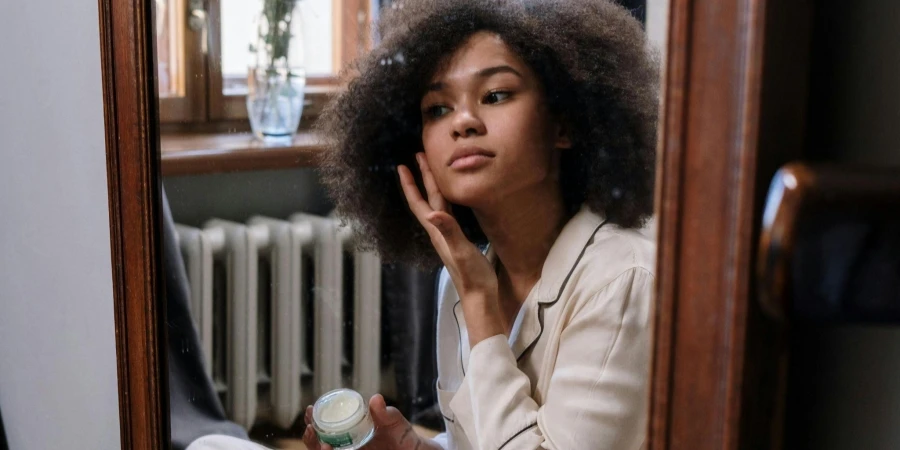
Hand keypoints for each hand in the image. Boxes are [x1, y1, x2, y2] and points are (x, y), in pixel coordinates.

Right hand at [302, 394, 440, 449]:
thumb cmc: (403, 436)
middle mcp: (346, 447)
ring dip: (317, 449)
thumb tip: (375, 398)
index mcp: (350, 433)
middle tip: (309, 428)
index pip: (325, 428)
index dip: (313, 421)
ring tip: (322, 445)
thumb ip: (386, 413)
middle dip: (310, 438)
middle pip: (319, 445)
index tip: (309, 411)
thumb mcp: (394, 422)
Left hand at [398, 153, 504, 344]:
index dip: (411, 185)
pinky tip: (452, 199)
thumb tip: (432, 213)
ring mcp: (448, 237)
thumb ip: (448, 231)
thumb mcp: (461, 251)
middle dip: (422, 178)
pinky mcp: (459, 241)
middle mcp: (439, 232)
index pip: (421, 203)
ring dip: (433, 188)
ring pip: (437, 206)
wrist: (480, 297)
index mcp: (437, 232)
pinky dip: (448, 201)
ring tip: (433, 172)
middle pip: (427, 200)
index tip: (403, 165)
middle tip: (418, 156)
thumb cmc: (471, 276)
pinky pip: (449, 214)